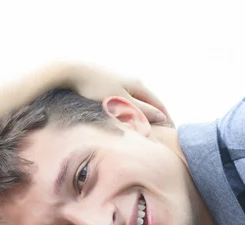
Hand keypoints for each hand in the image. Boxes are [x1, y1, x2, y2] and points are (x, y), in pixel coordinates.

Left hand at [49, 63, 170, 124]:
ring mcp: (121, 82)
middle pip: (149, 102)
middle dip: (155, 117)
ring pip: (137, 102)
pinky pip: (127, 101)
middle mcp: (132, 81)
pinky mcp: (110, 85)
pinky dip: (131, 111)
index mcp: (138, 85)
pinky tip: (127, 119)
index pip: (159, 104)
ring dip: (143, 114)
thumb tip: (161, 118)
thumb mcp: (121, 103)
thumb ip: (141, 111)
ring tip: (145, 129)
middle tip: (161, 134)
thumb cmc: (96, 88)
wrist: (73, 72)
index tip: (171, 133)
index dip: (166, 119)